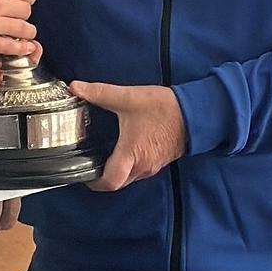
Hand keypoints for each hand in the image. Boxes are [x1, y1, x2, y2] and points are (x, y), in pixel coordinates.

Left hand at [69, 81, 186, 191]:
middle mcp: (142, 166)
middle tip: (89, 163)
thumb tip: (75, 87)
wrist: (196, 113)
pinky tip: (123, 149)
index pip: (109, 182)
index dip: (93, 183)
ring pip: (129, 178)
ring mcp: (152, 166)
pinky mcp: (159, 161)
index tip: (82, 174)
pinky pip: (139, 171)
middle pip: (117, 183)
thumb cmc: (163, 108)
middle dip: (102, 177)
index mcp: (131, 154)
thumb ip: (100, 93)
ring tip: (103, 155)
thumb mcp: (128, 98)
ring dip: (116, 171)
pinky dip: (128, 165)